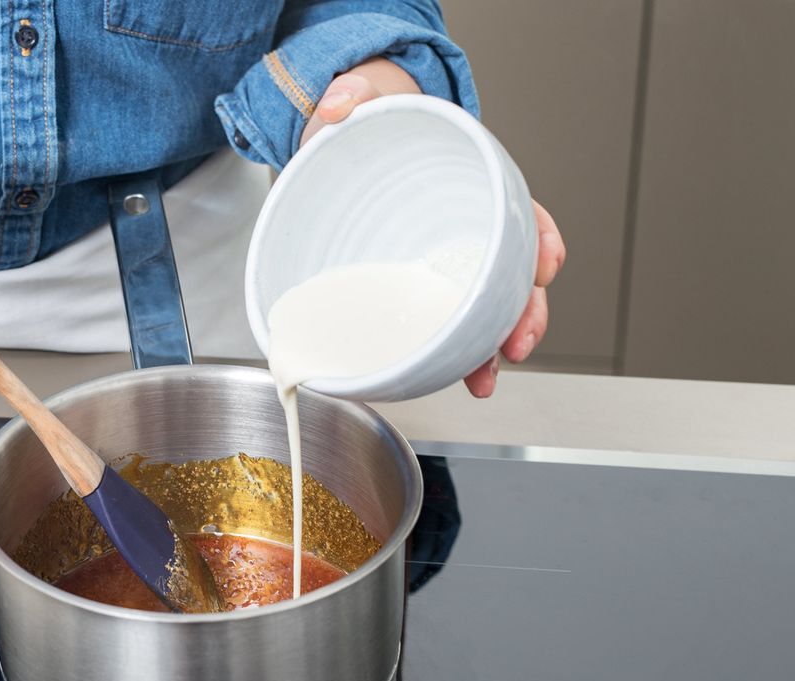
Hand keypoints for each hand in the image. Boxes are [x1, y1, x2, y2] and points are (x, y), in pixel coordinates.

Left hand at [299, 59, 566, 397]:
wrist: (337, 157)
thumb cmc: (364, 134)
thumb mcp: (358, 106)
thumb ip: (351, 97)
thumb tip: (341, 106)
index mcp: (469, 184)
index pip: (521, 211)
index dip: (539, 239)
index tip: (545, 265)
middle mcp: (467, 229)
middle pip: (515, 273)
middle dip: (524, 312)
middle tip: (517, 343)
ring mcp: (445, 263)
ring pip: (487, 310)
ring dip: (493, 347)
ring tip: (485, 379)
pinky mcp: (418, 289)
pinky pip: (446, 325)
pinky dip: (456, 356)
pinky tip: (457, 379)